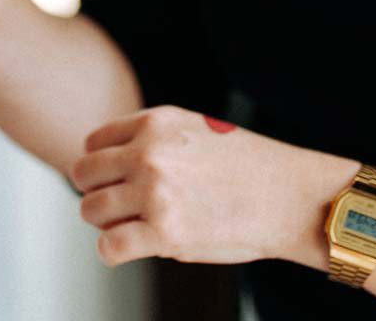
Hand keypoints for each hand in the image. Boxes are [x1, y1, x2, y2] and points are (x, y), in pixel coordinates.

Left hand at [70, 106, 353, 268]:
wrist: (292, 197)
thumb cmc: (249, 168)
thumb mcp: (196, 130)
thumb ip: (152, 140)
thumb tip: (108, 166)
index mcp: (155, 122)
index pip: (93, 142)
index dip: (102, 165)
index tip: (119, 181)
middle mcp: (149, 153)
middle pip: (83, 174)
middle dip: (98, 192)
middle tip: (122, 207)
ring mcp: (155, 193)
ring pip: (91, 210)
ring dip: (106, 223)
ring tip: (134, 227)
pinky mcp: (166, 233)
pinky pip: (108, 247)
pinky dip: (112, 252)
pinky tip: (128, 250)